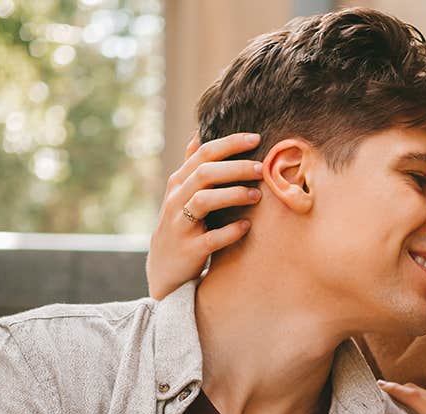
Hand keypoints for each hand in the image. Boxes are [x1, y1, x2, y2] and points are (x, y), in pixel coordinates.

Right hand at [147, 132, 265, 299]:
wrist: (165, 266)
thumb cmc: (181, 223)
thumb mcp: (181, 193)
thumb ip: (191, 166)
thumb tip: (199, 133)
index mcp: (179, 182)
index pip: (203, 154)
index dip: (229, 143)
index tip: (256, 138)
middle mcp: (176, 199)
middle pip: (205, 174)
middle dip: (235, 167)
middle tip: (261, 168)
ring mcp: (180, 225)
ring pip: (204, 201)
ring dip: (233, 195)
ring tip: (257, 195)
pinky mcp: (189, 249)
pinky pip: (210, 238)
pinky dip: (230, 231)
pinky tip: (247, 226)